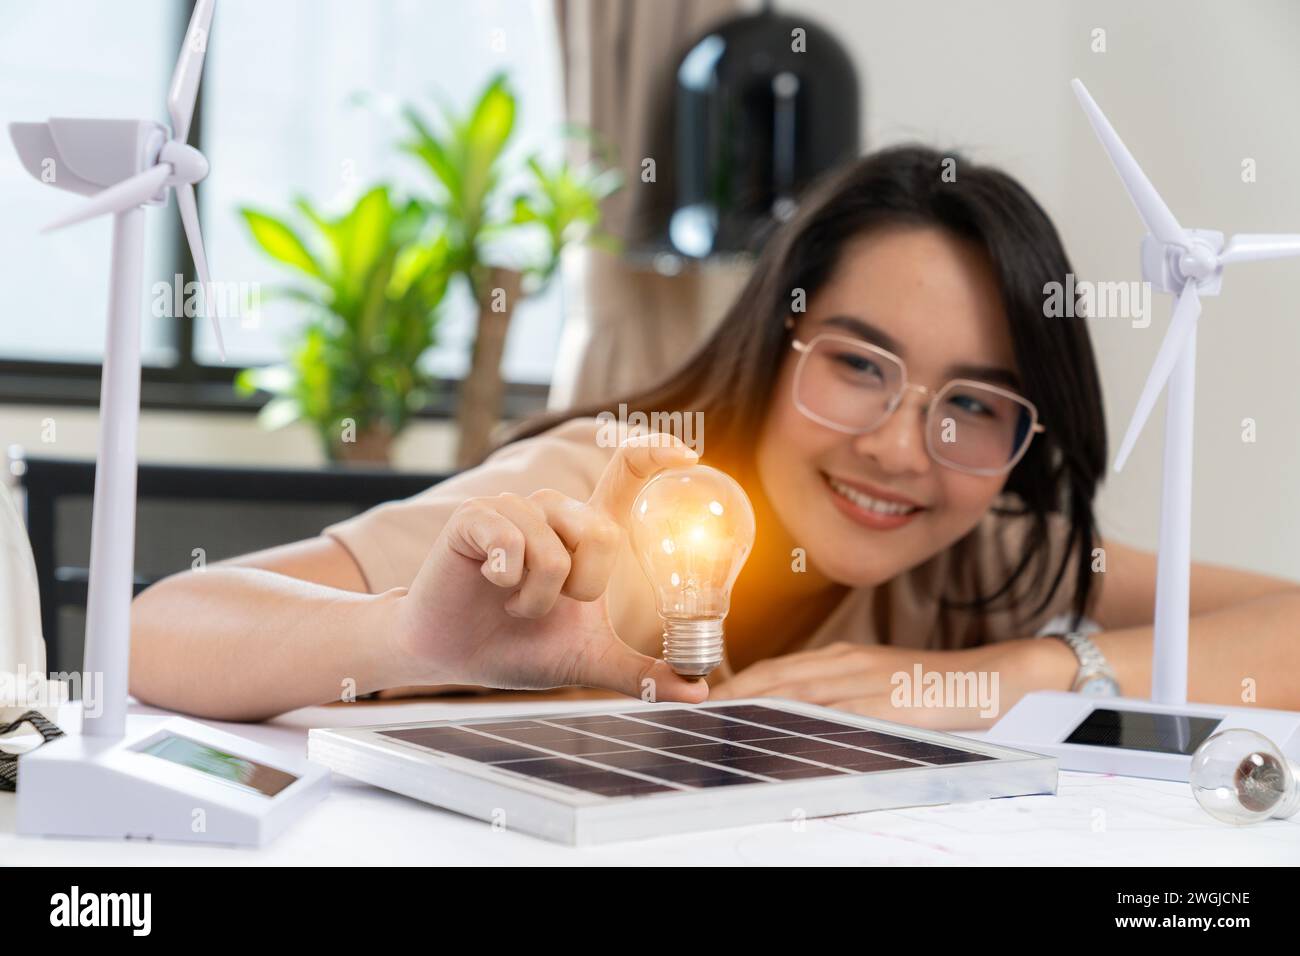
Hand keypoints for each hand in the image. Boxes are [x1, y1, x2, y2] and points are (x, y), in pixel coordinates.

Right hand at [393, 433, 706, 702]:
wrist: (455, 656)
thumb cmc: (521, 646)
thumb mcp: (589, 661)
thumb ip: (642, 674)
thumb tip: (699, 693)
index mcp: (586, 530)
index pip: (626, 476)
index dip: (655, 456)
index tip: (687, 455)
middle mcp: (554, 509)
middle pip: (601, 532)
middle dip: (582, 589)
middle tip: (552, 607)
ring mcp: (513, 508)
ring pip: (552, 551)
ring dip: (536, 599)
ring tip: (513, 604)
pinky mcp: (474, 516)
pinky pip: (509, 543)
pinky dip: (505, 580)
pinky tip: (488, 583)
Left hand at [710, 639, 1071, 728]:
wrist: (988, 677)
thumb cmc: (927, 686)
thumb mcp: (874, 682)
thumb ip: (833, 693)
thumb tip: (791, 715)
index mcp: (840, 658)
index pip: (774, 670)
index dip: (735, 685)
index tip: (703, 702)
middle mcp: (846, 664)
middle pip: (776, 681)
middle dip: (733, 698)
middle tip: (697, 716)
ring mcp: (867, 682)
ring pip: (800, 697)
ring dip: (758, 711)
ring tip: (724, 727)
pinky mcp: (890, 704)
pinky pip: (840, 718)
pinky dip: (808, 727)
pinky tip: (785, 740)